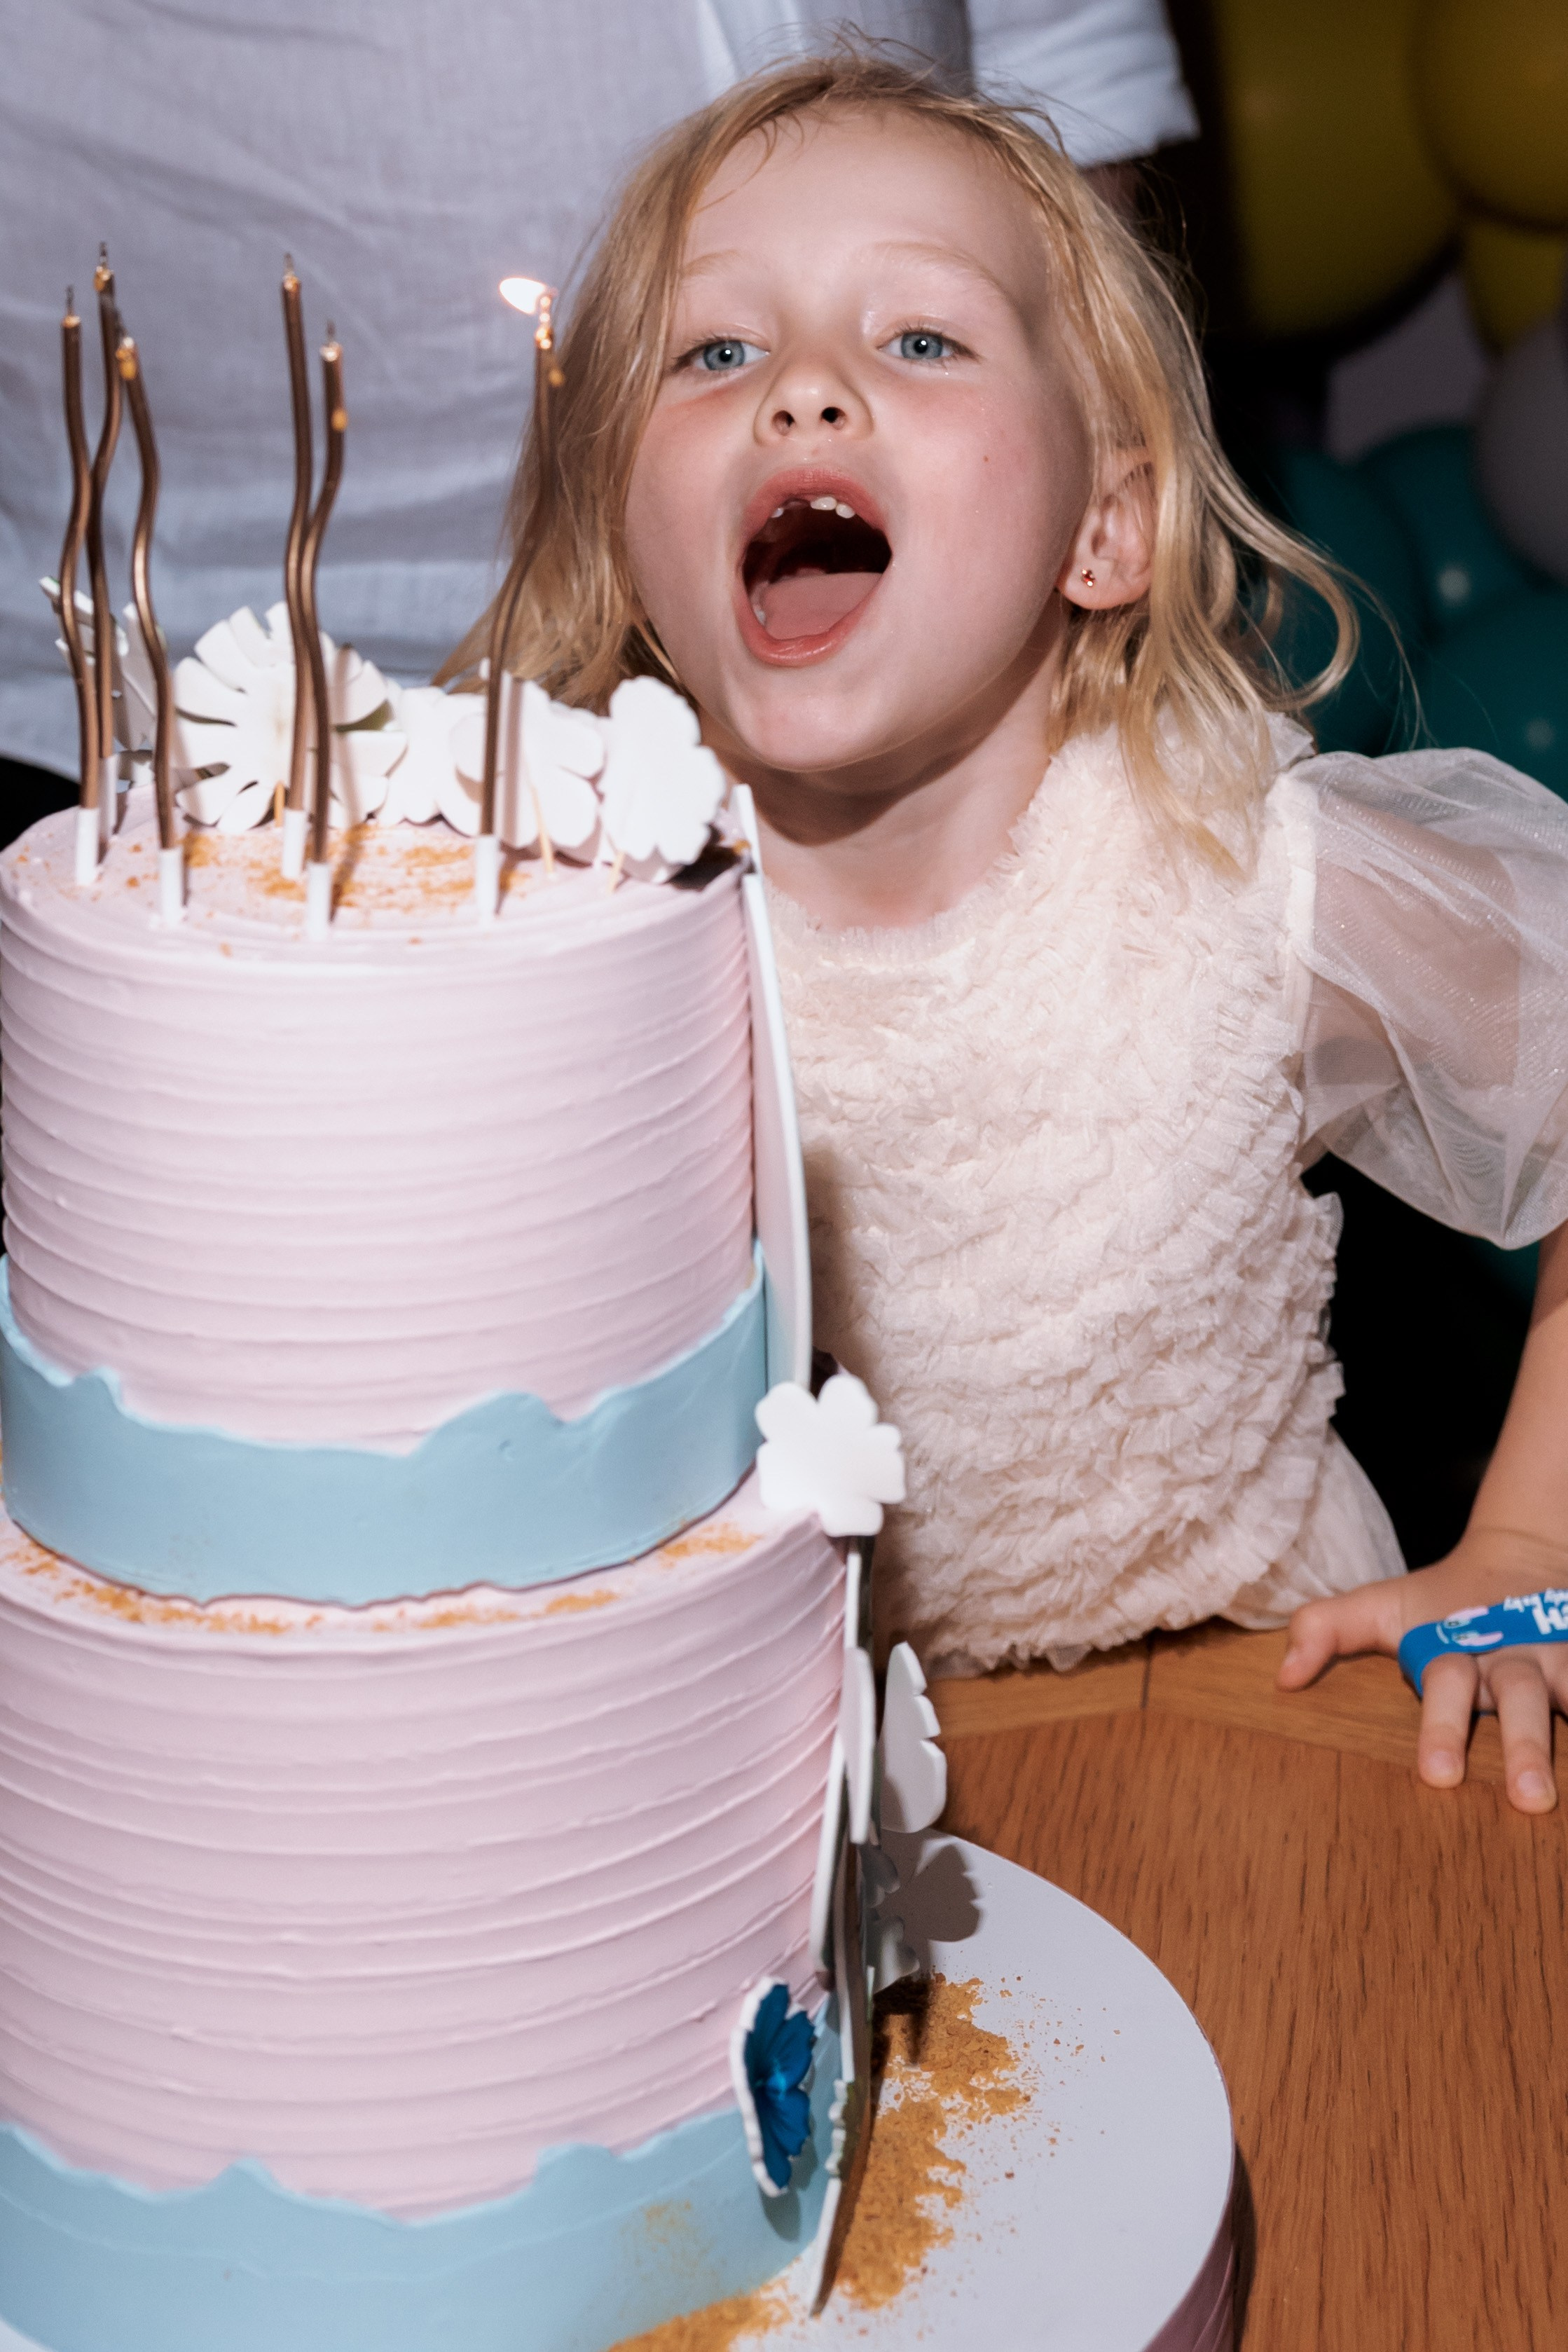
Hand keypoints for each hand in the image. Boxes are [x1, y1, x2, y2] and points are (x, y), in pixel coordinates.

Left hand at [1278, 1527, 1567, 1813]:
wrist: (1521, 1554)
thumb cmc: (1438, 1601)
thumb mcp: (1379, 1606)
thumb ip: (1324, 1630)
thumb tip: (1282, 1679)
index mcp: (1453, 1648)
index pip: (1444, 1686)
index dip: (1440, 1729)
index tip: (1439, 1776)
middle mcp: (1510, 1657)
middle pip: (1518, 1699)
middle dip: (1524, 1746)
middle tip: (1528, 1798)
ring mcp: (1558, 1660)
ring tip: (1567, 1793)